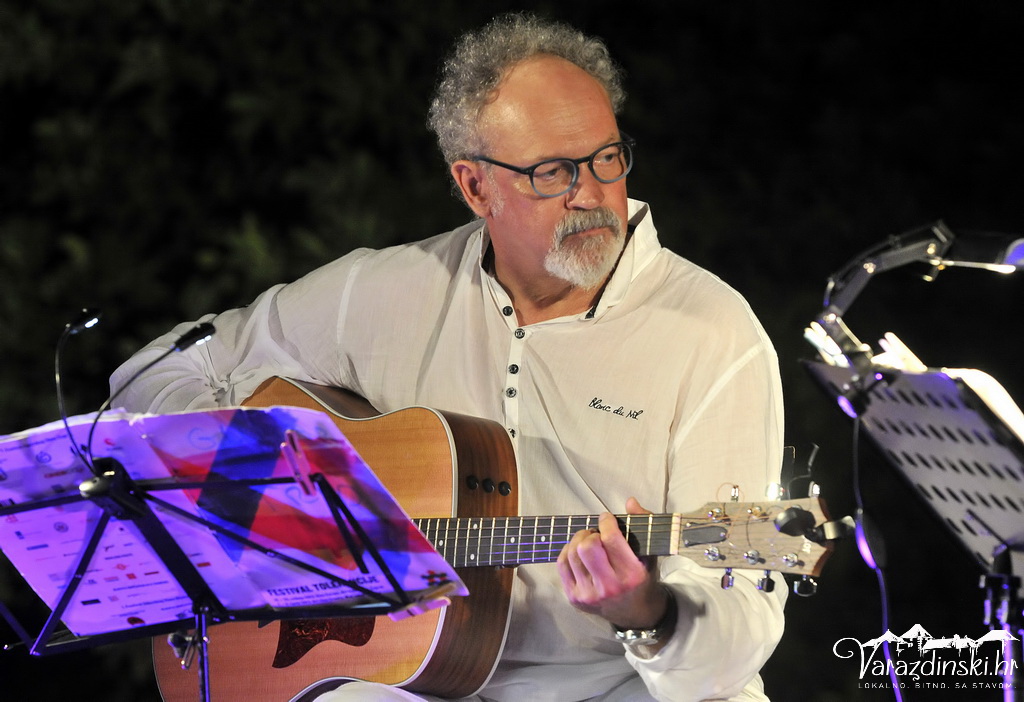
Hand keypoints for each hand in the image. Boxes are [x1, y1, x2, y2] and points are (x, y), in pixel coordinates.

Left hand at [556, 497, 669, 629]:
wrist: (635, 613)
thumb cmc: (642, 578)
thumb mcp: (650, 552)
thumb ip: (643, 523)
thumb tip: (629, 501)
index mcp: (631, 575)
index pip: (610, 539)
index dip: (606, 522)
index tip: (607, 519)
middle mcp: (610, 587)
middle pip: (586, 547)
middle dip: (590, 534)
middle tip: (596, 534)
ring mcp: (589, 595)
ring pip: (571, 553)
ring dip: (578, 541)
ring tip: (589, 543)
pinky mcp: (575, 598)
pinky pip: (561, 564)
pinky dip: (568, 552)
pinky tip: (579, 553)